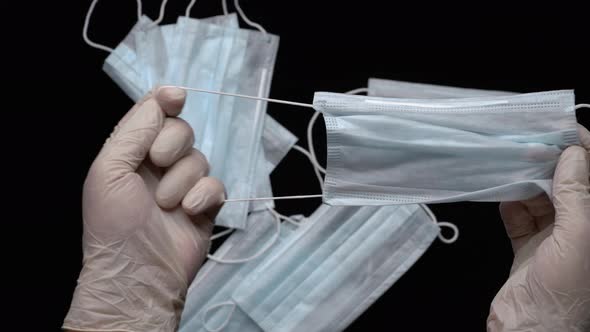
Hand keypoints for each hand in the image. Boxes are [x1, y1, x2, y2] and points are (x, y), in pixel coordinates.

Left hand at [63, 87, 224, 331]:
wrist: (139, 273)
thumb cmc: (114, 222)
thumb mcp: (110, 169)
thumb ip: (134, 129)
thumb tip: (168, 95)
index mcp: (131, 154)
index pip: (153, 115)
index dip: (166, 101)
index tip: (176, 98)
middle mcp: (158, 166)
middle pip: (182, 131)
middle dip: (172, 144)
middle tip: (157, 163)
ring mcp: (184, 185)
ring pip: (199, 158)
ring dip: (182, 179)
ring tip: (167, 204)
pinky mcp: (206, 205)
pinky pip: (216, 183)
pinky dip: (204, 194)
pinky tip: (190, 210)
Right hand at [488, 125, 589, 331]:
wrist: (529, 330)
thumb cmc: (564, 291)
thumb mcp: (578, 237)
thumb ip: (576, 195)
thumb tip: (573, 154)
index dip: (581, 151)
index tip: (561, 129)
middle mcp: (580, 228)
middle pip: (566, 184)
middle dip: (547, 163)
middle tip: (525, 143)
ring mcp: (553, 238)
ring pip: (541, 198)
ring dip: (525, 183)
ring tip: (508, 165)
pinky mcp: (527, 247)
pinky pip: (519, 217)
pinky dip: (510, 205)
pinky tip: (501, 194)